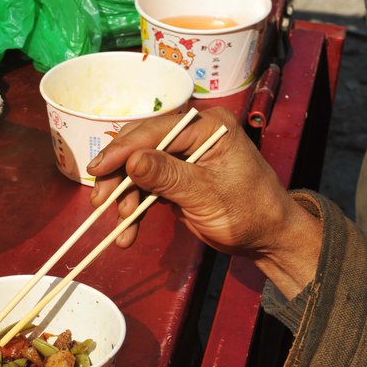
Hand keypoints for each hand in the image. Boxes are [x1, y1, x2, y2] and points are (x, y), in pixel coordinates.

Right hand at [87, 107, 322, 297]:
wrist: (267, 239)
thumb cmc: (248, 211)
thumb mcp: (205, 193)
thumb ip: (167, 175)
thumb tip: (131, 161)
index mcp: (206, 126)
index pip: (154, 131)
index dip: (122, 150)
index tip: (98, 169)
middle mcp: (191, 135)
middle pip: (140, 148)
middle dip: (119, 177)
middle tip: (100, 201)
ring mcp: (182, 158)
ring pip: (138, 172)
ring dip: (125, 200)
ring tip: (120, 225)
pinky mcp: (176, 180)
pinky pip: (146, 189)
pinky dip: (135, 210)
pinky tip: (128, 232)